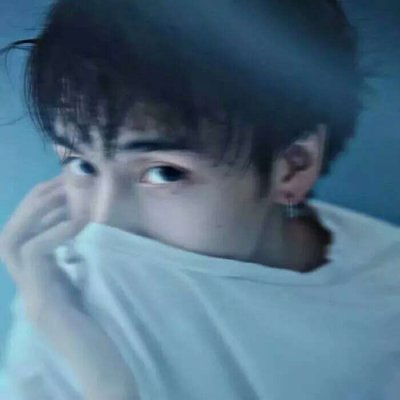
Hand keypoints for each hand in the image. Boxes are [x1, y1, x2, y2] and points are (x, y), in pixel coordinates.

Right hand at [0, 176, 138, 399]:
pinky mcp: (43, 304)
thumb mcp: (84, 289)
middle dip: (33, 203)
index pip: (22, 237)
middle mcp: (27, 288)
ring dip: (39, 212)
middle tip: (60, 181)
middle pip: (8, 234)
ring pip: (12, 241)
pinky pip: (35, 256)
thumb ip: (73, 267)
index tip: (61, 186)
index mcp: (39, 283)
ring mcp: (31, 297)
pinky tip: (78, 221)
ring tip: (67, 195)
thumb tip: (80, 233)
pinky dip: (55, 232)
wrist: (102, 368)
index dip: (38, 207)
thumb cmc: (100, 329)